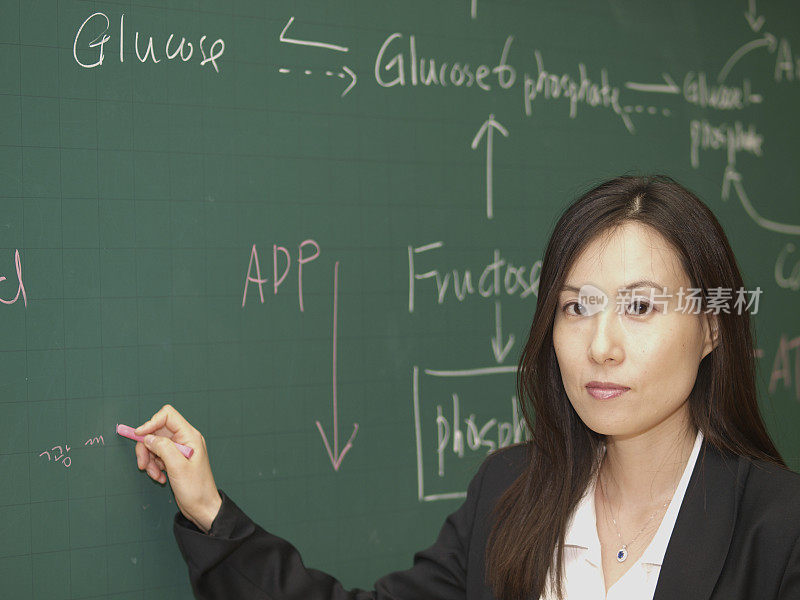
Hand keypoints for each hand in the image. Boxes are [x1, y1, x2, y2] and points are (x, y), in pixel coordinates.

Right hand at [134, 404, 222, 532]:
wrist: (202, 508)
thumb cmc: (196, 488)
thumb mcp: (177, 467)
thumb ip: (163, 448)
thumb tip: (148, 437)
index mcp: (189, 436)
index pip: (167, 415)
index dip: (151, 422)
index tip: (138, 435)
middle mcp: (184, 439)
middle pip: (156, 431)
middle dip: (146, 447)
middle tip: (142, 465)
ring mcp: (179, 450)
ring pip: (154, 445)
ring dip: (149, 460)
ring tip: (154, 475)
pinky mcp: (174, 460)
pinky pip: (157, 456)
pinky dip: (154, 466)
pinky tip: (159, 478)